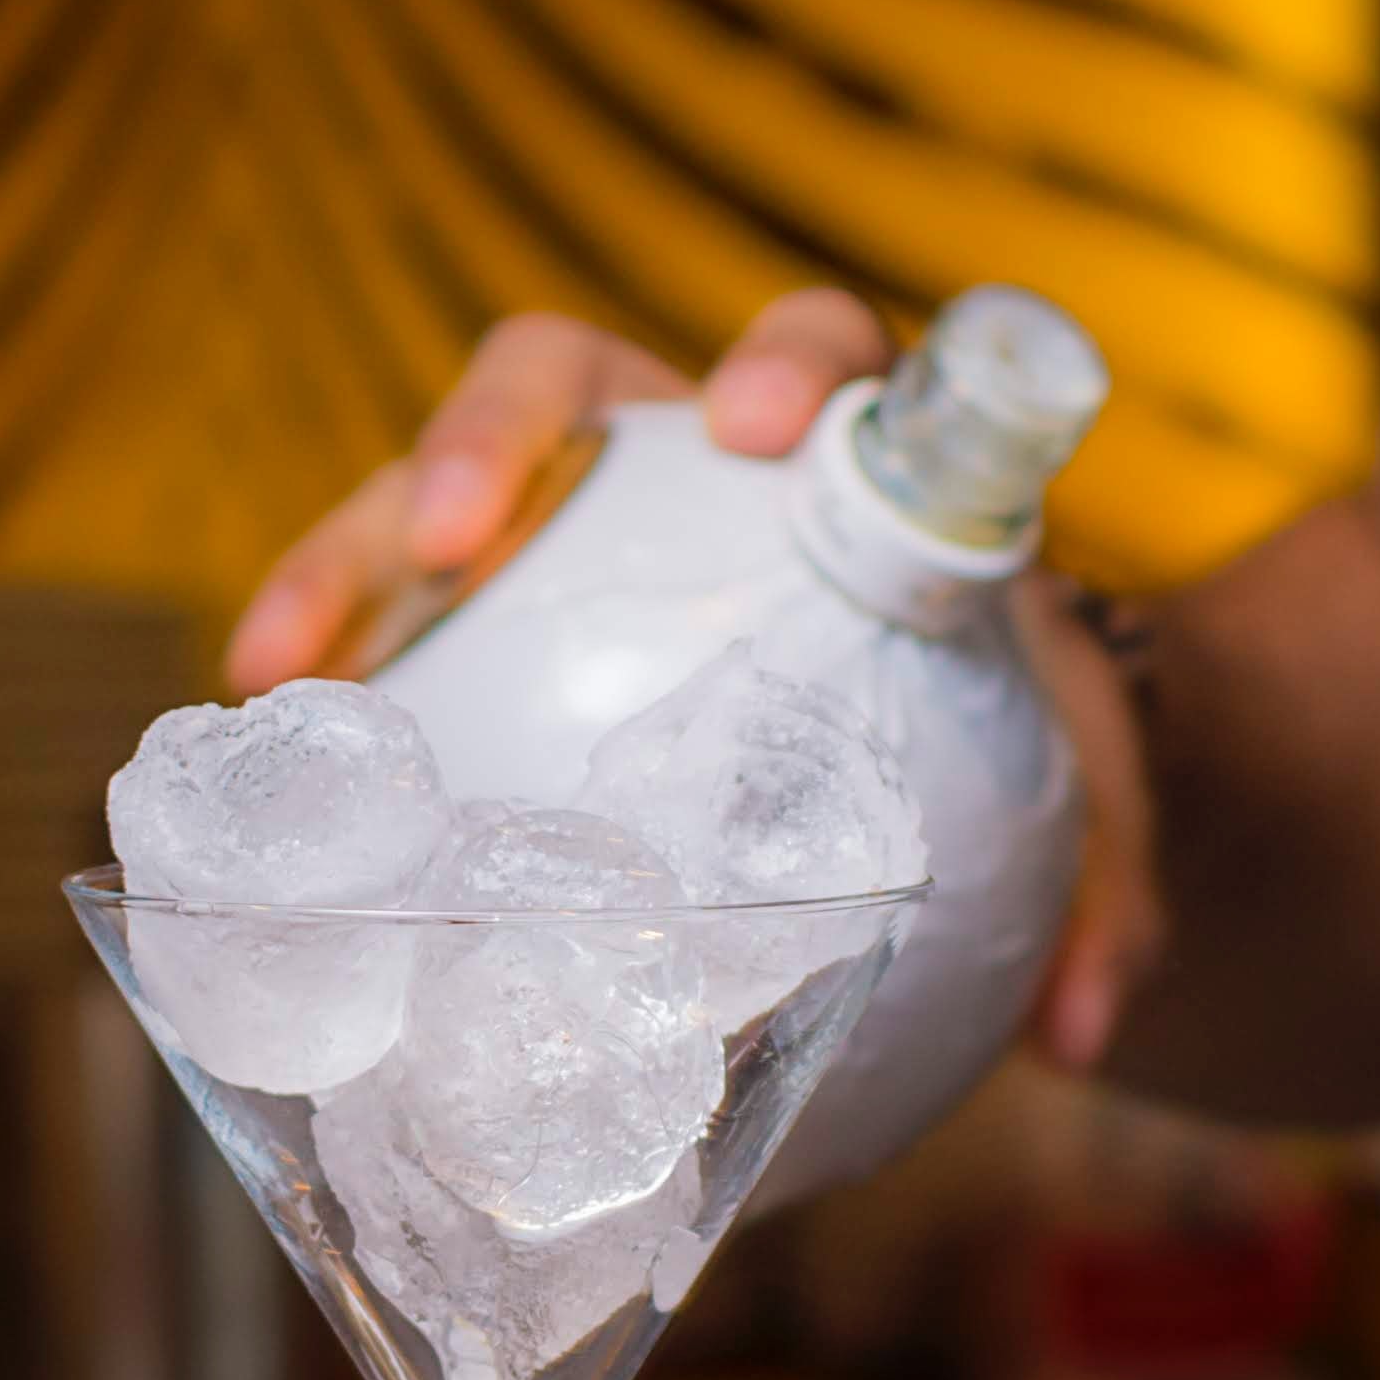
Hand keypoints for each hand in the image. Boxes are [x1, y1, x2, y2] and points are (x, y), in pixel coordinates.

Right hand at [227, 288, 1166, 1074]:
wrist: (955, 770)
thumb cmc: (1016, 748)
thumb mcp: (1083, 810)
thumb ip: (1112, 898)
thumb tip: (1086, 1031)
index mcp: (842, 467)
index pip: (820, 348)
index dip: (784, 361)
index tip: (754, 428)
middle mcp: (685, 466)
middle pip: (568, 382)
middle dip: (498, 432)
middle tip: (456, 530)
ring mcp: (570, 529)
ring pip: (440, 488)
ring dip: (350, 556)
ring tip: (281, 670)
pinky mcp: (492, 615)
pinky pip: (388, 614)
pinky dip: (324, 663)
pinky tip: (267, 759)